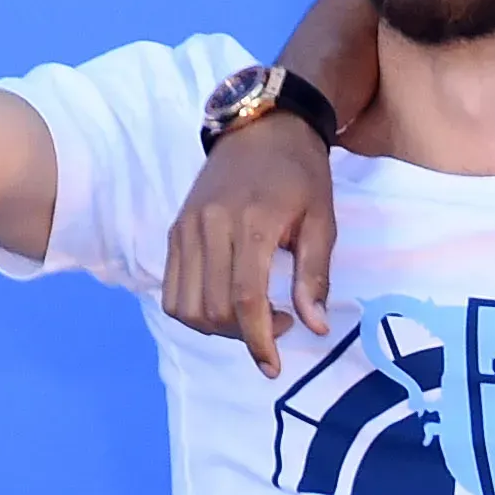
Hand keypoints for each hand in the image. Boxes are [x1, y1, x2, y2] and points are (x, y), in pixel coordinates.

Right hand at [164, 109, 335, 377]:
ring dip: (215, 327)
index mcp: (251, 223)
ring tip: (249, 317)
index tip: (273, 367)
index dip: (257, 341)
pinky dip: (193, 310)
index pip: (245, 299)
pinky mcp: (175, 230)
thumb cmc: (301, 174)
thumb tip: (314, 327)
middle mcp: (209, 227)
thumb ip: (315, 275)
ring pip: (184, 305)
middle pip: (211, 308)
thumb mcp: (323, 220)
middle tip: (277, 324)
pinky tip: (223, 303)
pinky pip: (171, 289)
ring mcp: (185, 228)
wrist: (261, 127)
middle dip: (242, 335)